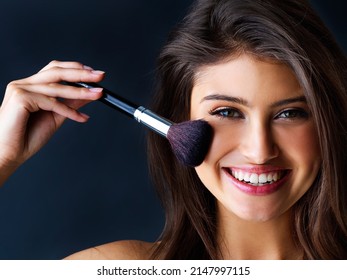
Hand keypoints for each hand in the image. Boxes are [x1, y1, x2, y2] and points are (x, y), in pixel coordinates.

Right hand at [0, 60, 103, 182]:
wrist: (9, 154)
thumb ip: (70, 104)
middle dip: (81, 74)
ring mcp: (20, 89)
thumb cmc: (27, 137)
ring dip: (81, 92)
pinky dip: (69, 111)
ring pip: (56, 87)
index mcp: (31, 86)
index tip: (94, 73)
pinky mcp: (20, 98)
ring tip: (98, 94)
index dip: (75, 69)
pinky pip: (52, 103)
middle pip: (57, 72)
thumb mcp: (56, 117)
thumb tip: (89, 95)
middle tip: (100, 76)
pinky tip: (82, 118)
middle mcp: (24, 84)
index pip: (55, 70)